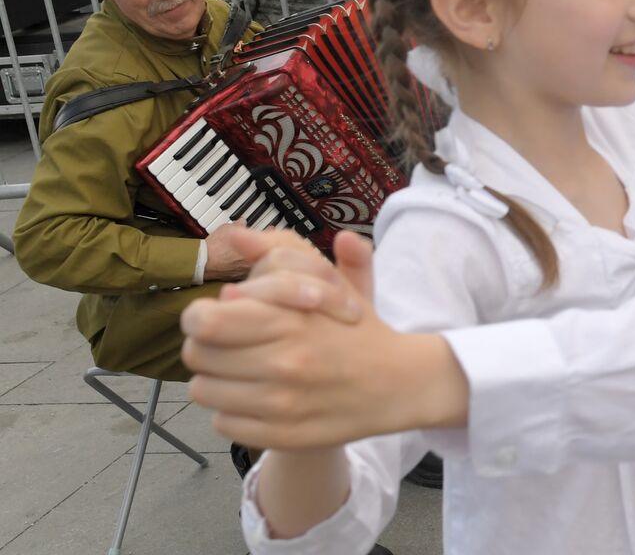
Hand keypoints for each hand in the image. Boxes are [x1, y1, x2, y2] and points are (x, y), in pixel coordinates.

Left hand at [181, 231, 468, 448]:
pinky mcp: (278, 436)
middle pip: (196, 355)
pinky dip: (233, 410)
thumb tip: (242, 238)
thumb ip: (288, 256)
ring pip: (203, 391)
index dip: (200, 316)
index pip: (202, 321)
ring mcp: (279, 405)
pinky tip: (258, 397)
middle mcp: (281, 364)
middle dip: (207, 345)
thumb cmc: (359, 330)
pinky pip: (222, 422)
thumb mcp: (334, 282)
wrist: (397, 385)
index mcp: (289, 321)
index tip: (214, 316)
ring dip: (217, 378)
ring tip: (243, 370)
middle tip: (229, 343)